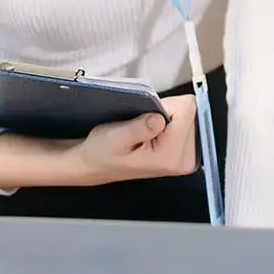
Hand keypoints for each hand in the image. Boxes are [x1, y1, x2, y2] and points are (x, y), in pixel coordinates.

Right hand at [0, 96, 199, 188]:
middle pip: (186, 110)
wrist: (86, 164)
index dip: (159, 109)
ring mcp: (181, 154)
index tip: (137, 121)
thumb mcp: (113, 139)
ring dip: (156, 115)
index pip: (185, 111)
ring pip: (180, 112)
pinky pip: (176, 115)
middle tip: (133, 126)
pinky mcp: (175, 146)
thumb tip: (159, 118)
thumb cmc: (97, 153)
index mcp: (173, 159)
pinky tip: (141, 129)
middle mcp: (184, 159)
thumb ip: (138, 128)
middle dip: (159, 112)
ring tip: (134, 129)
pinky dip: (158, 117)